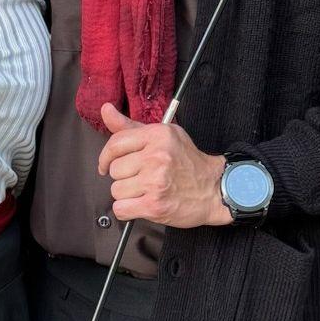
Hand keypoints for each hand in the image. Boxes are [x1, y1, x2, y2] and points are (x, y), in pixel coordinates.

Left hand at [96, 103, 231, 227]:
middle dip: (123, 176)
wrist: (214, 189)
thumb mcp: (164, 136)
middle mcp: (156, 157)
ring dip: (126, 194)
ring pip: (116, 190)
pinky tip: (140, 204)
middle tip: (140, 178)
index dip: (105, 157)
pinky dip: (127, 210)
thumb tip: (106, 111)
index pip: (115, 144)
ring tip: (145, 190)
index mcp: (158, 136)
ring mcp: (155, 182)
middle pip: (115, 169)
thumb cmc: (189, 163)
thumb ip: (131, 126)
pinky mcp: (155, 205)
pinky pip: (121, 209)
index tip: (106, 164)